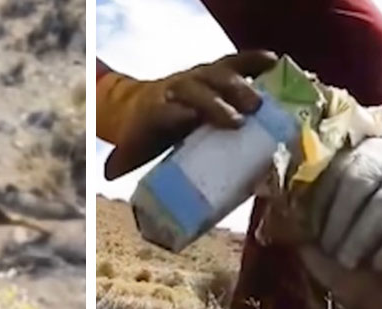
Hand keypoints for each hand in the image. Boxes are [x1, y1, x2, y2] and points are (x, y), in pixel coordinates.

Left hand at [100, 51, 277, 178]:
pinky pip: (235, 63)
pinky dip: (253, 62)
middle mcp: (177, 88)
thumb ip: (121, 160)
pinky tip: (273, 64)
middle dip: (217, 102)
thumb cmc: (141, 132)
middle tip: (241, 118)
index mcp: (156, 108)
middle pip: (198, 90)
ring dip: (239, 85)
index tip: (194, 122)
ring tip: (260, 100)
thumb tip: (107, 174)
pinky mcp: (213, 72)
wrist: (137, 103)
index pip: (168, 110)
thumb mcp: (131, 147)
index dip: (181, 115)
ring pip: (217, 74)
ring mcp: (197, 77)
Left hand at [308, 136, 381, 270]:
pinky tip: (380, 263)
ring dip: (359, 241)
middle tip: (328, 254)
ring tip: (347, 262)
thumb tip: (305, 219)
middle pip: (353, 197)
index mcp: (358, 156)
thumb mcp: (365, 162)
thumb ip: (339, 183)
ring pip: (379, 212)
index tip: (309, 235)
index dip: (318, 212)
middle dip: (336, 229)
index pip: (331, 184)